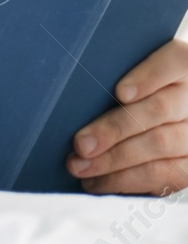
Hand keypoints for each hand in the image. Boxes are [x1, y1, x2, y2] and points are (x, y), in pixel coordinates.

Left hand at [69, 38, 187, 194]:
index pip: (174, 61)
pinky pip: (164, 175)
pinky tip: (97, 182)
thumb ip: (108, 69)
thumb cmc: (120, 83)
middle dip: (115, 129)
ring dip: (114, 160)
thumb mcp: (120, 68)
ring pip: (161, 144)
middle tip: (81, 144)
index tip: (120, 93)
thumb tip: (66, 79)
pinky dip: (126, 180)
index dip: (149, 77)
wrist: (152, 114)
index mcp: (181, 63)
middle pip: (159, 109)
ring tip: (78, 166)